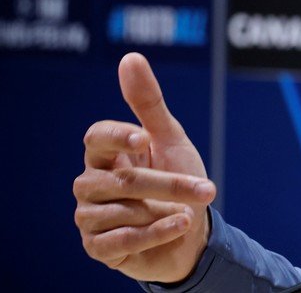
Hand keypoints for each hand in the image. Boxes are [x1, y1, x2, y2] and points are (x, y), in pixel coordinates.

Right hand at [73, 53, 215, 282]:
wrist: (190, 234)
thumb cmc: (178, 181)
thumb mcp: (170, 139)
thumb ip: (149, 103)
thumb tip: (130, 57)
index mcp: (106, 155)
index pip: (96, 137)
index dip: (117, 136)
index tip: (144, 137)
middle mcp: (92, 184)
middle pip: (121, 179)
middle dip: (168, 184)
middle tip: (206, 188)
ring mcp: (91, 217)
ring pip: (123, 211)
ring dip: (165, 211)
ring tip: (185, 212)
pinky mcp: (99, 247)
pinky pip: (122, 239)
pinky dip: (156, 233)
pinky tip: (179, 226)